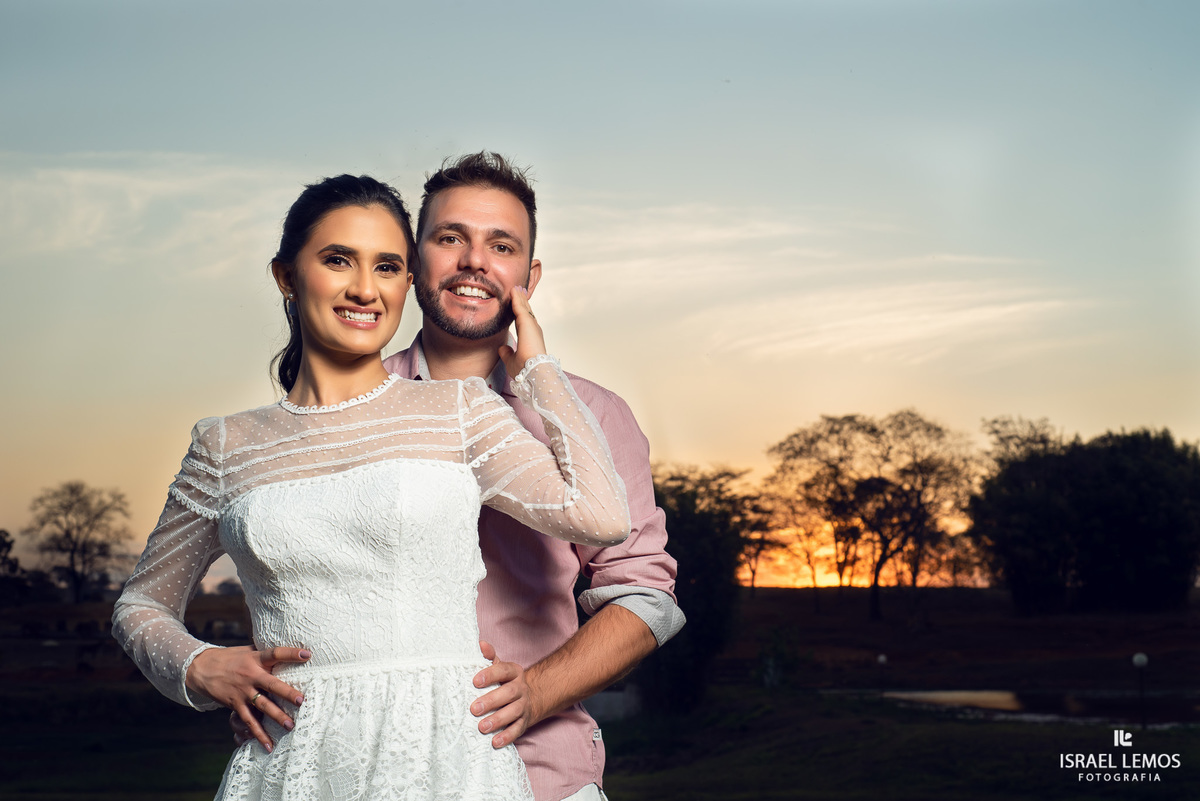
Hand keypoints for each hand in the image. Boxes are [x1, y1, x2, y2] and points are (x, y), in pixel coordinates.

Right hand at [186, 645, 310, 752]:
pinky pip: (248, 721)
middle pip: (272, 684)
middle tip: (302, 701)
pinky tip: (269, 745)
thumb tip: (292, 651)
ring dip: (277, 716)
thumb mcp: (248, 651)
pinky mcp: (235, 704)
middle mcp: (250, 675)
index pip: (275, 653)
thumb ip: (266, 654)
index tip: (307, 654)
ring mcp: (243, 691)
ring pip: (262, 705)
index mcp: (256, 658)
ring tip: (290, 726)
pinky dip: (258, 734)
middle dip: (287, 693)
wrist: (202, 668)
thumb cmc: (231, 658)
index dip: (291, 653)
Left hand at [471, 640, 538, 748]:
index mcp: (514, 673)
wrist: (530, 697)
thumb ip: (489, 657)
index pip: (503, 671)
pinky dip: (507, 736)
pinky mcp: (524, 722)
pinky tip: (495, 742)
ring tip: (482, 727)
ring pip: (513, 712)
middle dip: (491, 701)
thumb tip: (480, 644)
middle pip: (509, 693)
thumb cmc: (505, 682)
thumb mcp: (499, 668)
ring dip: (498, 720)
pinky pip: (518, 729)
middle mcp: (521, 688)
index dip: (490, 675)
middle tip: (473, 709)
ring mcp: (524, 706)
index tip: (475, 681)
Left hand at [498, 286, 545, 377]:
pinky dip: (517, 298)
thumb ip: (507, 353)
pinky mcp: (527, 322)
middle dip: (522, 302)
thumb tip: (502, 348)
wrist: (532, 371)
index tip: (517, 305)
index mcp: (530, 337)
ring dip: (520, 297)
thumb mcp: (512, 360)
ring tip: (516, 288)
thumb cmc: (525, 369)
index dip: (520, 313)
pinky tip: (513, 290)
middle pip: (526, 312)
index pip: (524, 322)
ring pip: (524, 307)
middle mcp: (533, 329)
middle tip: (518, 291)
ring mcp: (531, 325)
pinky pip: (520, 307)